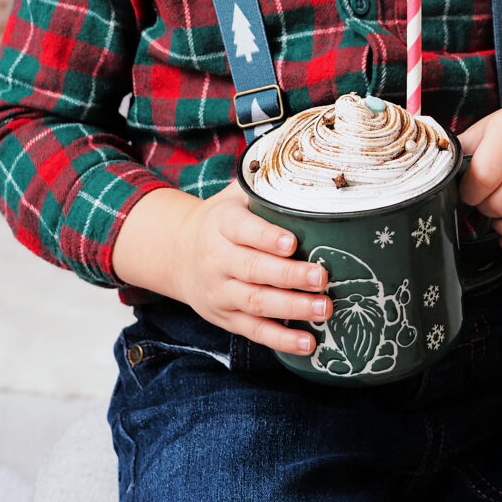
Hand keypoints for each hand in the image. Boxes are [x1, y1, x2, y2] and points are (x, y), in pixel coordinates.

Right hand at [173, 183, 330, 356]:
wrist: (177, 253)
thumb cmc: (222, 219)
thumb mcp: (235, 194)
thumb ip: (265, 181)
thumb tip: (307, 158)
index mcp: (222, 224)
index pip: (243, 231)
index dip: (267, 238)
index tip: (292, 243)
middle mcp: (217, 259)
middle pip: (253, 270)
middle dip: (289, 276)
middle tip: (323, 278)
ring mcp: (220, 292)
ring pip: (255, 303)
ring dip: (292, 308)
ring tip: (324, 308)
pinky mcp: (225, 318)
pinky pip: (253, 331)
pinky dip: (281, 340)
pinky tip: (308, 343)